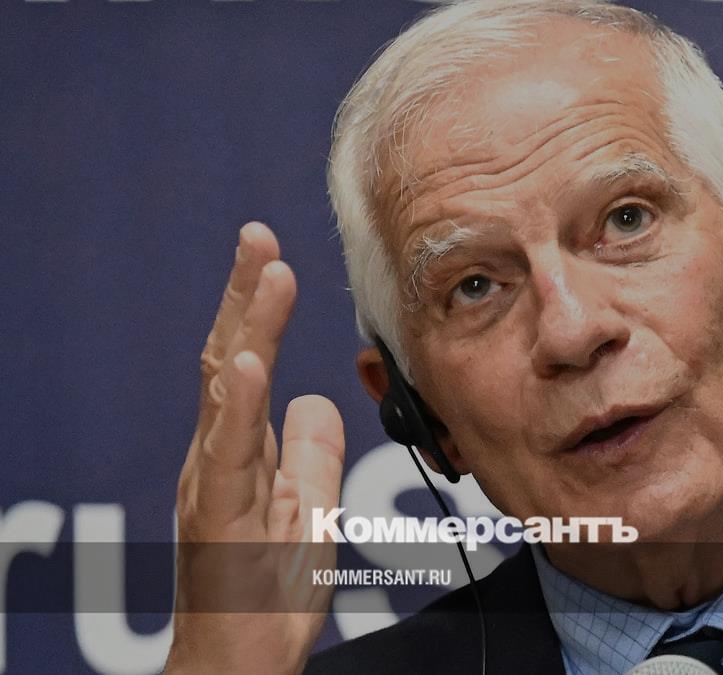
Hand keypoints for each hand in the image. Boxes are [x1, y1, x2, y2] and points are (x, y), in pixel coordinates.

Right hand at [165, 222, 344, 673]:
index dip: (258, 308)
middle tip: (260, 234)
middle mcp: (217, 457)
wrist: (239, 663)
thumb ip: (309, 452)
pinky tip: (249, 363)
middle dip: (245, 295)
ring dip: (249, 327)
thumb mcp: (306, 508)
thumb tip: (317, 398)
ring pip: (225, 393)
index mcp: (238, 450)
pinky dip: (238, 406)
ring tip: (268, 270)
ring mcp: (211, 485)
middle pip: (227, 359)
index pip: (245, 362)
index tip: (275, 254)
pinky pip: (226, 456)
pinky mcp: (214, 520)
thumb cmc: (264, 592)